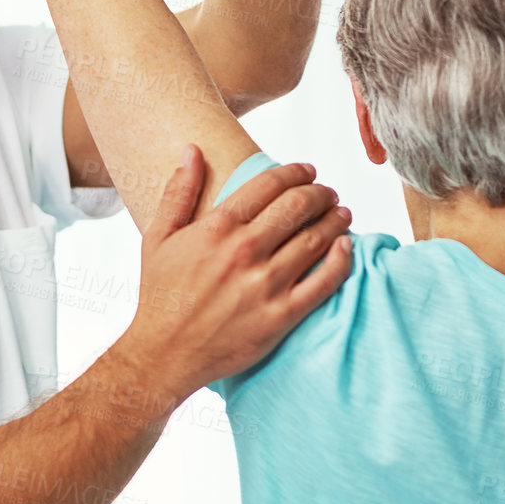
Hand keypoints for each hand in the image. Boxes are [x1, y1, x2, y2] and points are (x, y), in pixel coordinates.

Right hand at [114, 145, 353, 402]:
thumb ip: (178, 192)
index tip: (307, 171)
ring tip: (342, 213)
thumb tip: (192, 150)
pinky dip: (341, 260)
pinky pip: (323, 282)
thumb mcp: (158, 238)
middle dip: (319, 192)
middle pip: (297, 206)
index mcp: (217, 228)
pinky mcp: (280, 316)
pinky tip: (346, 247)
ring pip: (315, 240)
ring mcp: (265, 284)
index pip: (268, 185)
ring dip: (335, 220)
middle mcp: (244, 251)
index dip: (294, 172)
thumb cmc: (160, 296)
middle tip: (327, 192)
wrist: (164, 353)